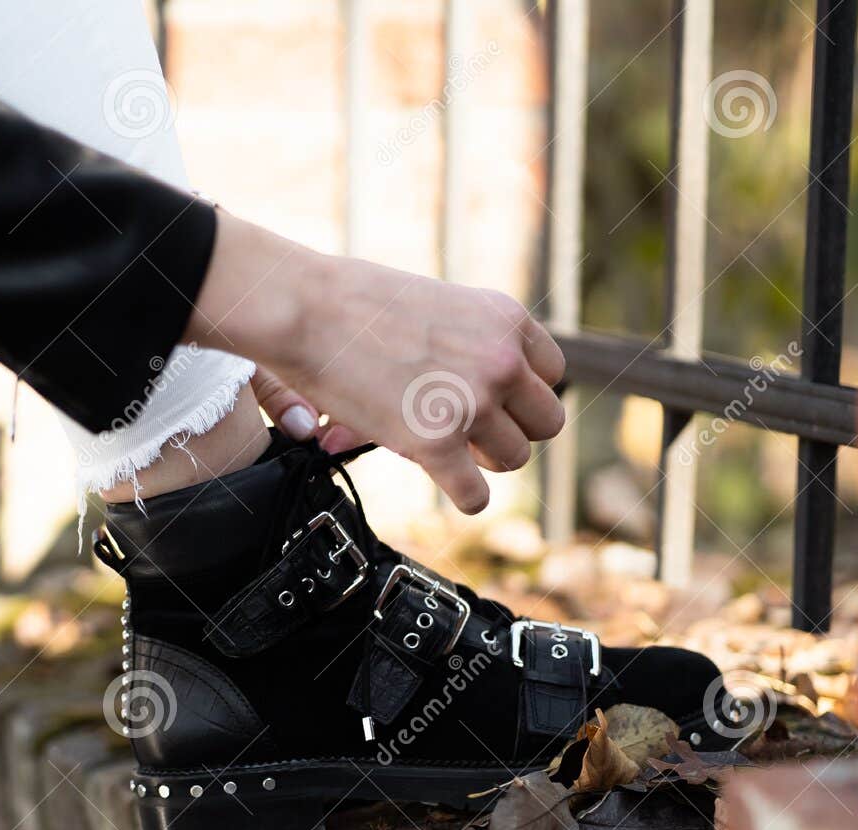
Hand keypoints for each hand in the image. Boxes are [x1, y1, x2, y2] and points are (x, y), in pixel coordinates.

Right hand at [188, 214, 564, 512]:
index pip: (550, 376)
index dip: (519, 395)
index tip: (490, 401)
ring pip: (515, 459)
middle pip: (546, 423)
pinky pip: (476, 495)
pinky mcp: (437, 441)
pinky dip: (464, 497)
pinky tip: (444, 481)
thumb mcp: (438, 309)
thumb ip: (471, 349)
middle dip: (511, 431)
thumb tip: (478, 405)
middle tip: (472, 432)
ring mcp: (472, 402)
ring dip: (483, 462)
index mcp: (506, 320)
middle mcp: (501, 360)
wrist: (307, 308)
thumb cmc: (356, 304)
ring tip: (447, 448)